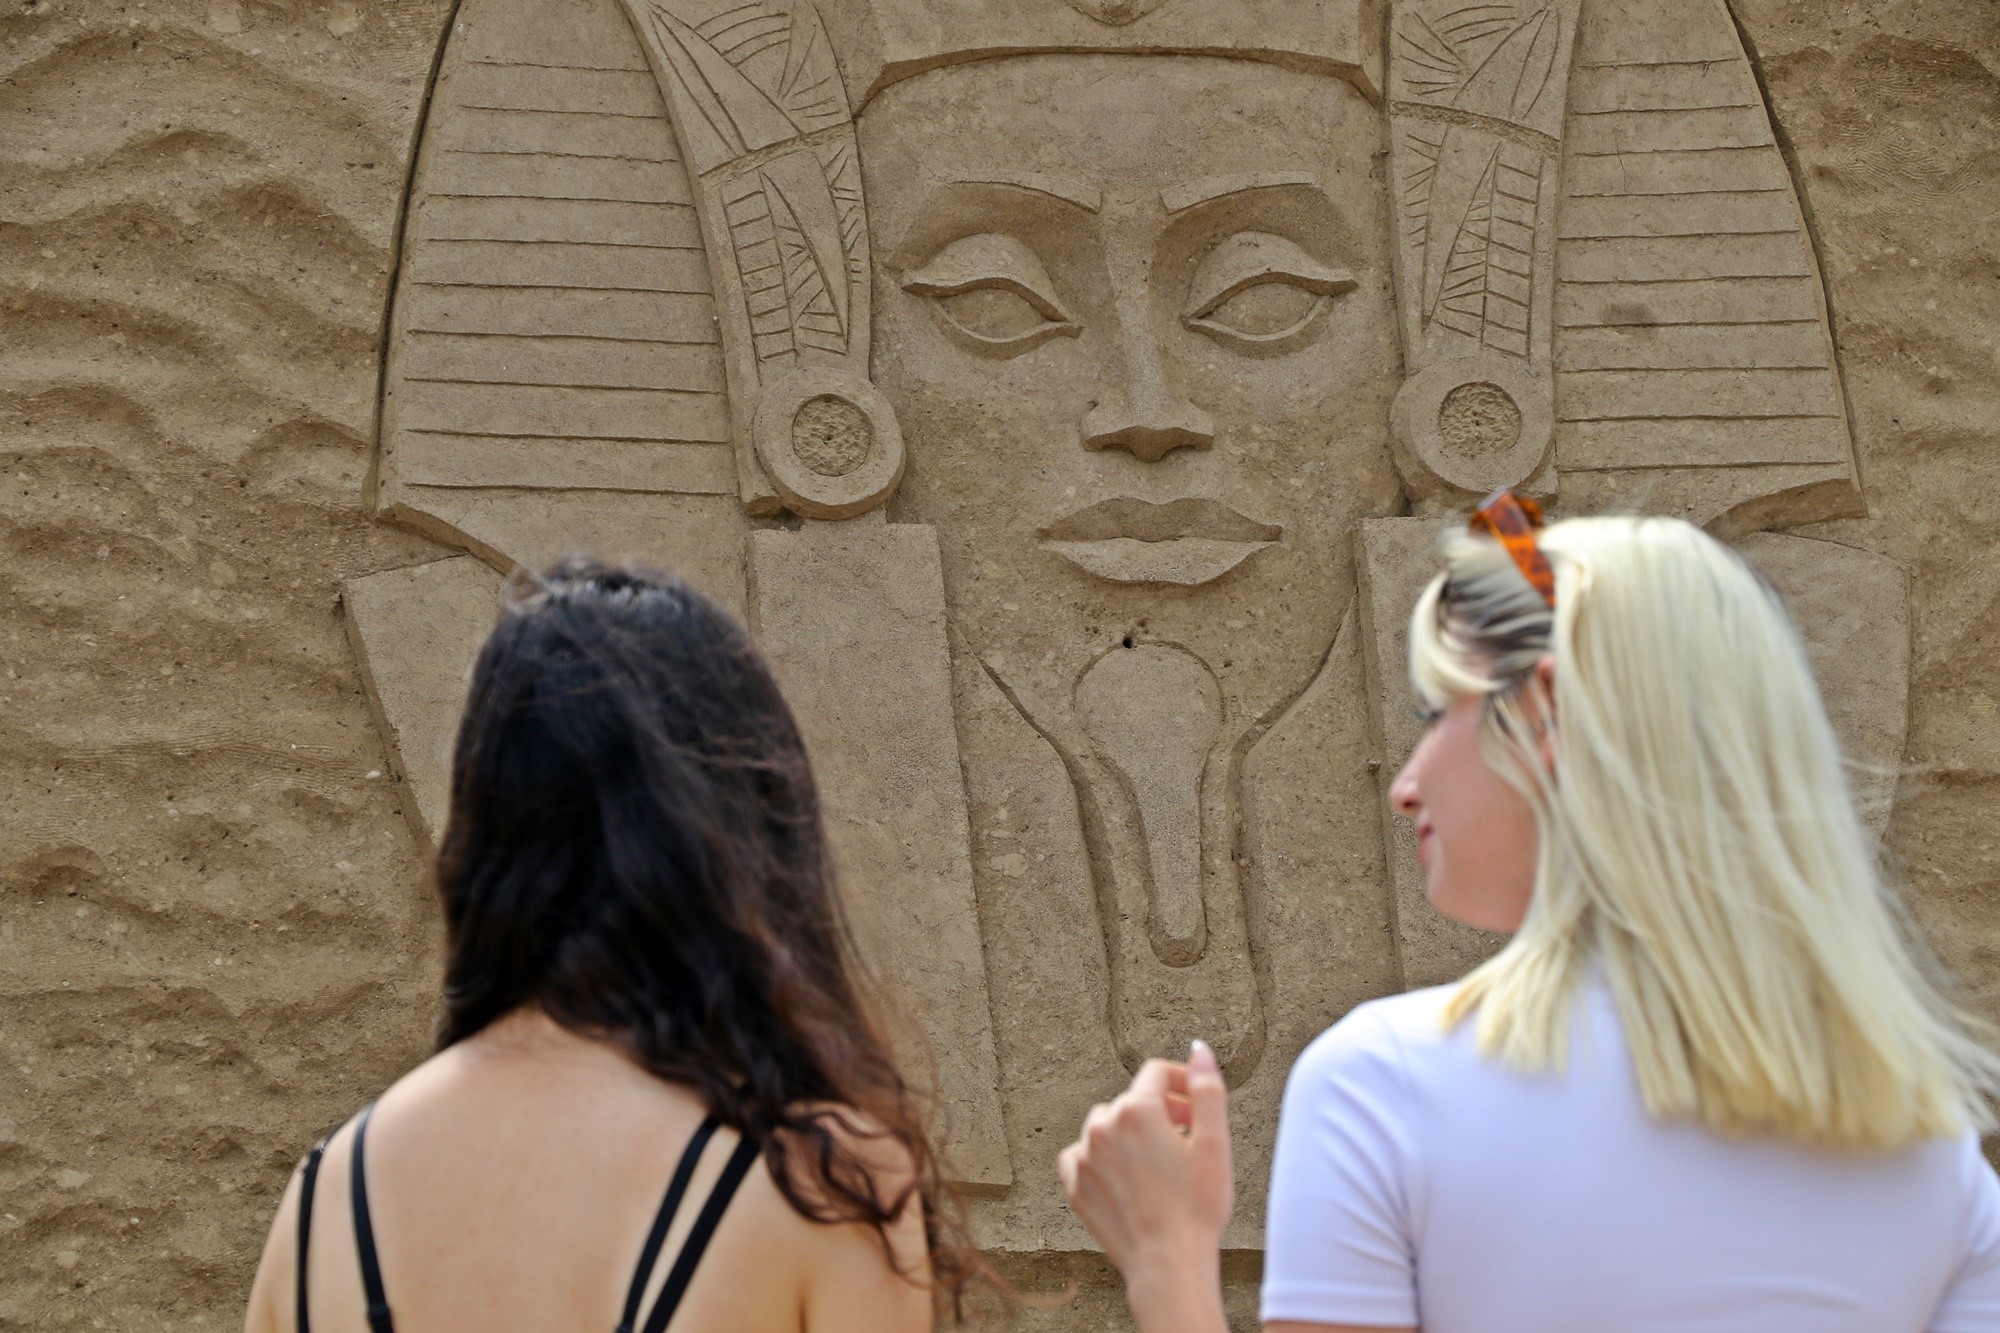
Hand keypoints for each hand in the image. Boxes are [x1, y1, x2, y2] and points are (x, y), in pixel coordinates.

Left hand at [1059, 1041, 1233, 1329]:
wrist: (1168, 1264)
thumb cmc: (1196, 1208)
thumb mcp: (1216, 1143)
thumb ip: (1206, 1089)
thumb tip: (1200, 1050)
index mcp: (1137, 1110)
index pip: (1156, 1073)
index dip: (1181, 1081)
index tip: (1196, 1102)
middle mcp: (1102, 1126)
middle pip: (1133, 1101)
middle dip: (1161, 1111)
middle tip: (1188, 1137)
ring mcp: (1084, 1157)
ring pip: (1107, 1126)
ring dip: (1130, 1134)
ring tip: (1158, 1161)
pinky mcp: (1075, 1186)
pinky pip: (1083, 1156)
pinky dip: (1102, 1158)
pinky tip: (1126, 1176)